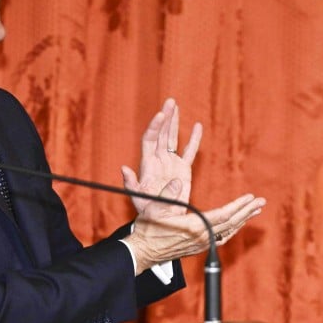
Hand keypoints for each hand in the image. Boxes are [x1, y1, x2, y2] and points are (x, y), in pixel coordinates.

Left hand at [121, 98, 201, 214]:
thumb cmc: (148, 212)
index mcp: (147, 165)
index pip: (150, 139)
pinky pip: (189, 152)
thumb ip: (131, 184)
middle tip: (170, 101)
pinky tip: (197, 126)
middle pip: (162, 134)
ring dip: (175, 122)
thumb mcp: (136, 199)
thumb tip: (125, 168)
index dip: (155, 126)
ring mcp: (171, 163)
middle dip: (166, 117)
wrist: (161, 221)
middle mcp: (159, 160)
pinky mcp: (183, 170)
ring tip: (176, 106)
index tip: (161, 114)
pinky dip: (194, 140)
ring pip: (173, 139)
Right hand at [124, 181, 265, 273]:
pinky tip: (237, 224)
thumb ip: (168, 193)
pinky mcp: (200, 247)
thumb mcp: (154, 208)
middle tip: (261, 202)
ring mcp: (202, 243)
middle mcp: (201, 237)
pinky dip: (232, 229)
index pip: (223, 215)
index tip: (251, 198)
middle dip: (247, 212)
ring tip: (254, 210)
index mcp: (194, 227)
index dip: (239, 206)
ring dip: (243, 220)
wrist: (143, 252)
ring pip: (229, 231)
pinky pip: (222, 238)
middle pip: (231, 223)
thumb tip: (178, 181)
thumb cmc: (147, 229)